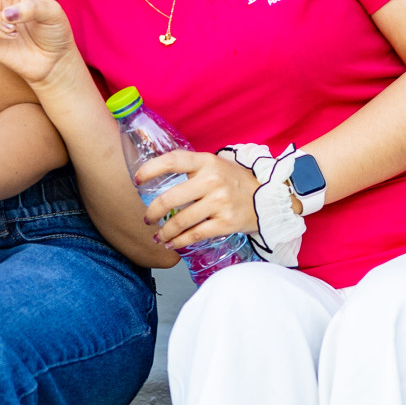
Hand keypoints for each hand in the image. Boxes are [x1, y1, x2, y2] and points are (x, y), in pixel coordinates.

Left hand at [137, 151, 259, 251]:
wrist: (269, 198)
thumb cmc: (233, 180)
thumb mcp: (214, 165)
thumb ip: (190, 167)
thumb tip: (154, 174)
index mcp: (206, 162)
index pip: (172, 161)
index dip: (150, 169)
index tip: (136, 180)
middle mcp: (212, 180)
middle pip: (170, 198)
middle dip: (153, 211)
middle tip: (147, 218)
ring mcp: (220, 202)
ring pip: (181, 220)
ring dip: (164, 231)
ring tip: (157, 235)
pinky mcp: (226, 222)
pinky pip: (195, 234)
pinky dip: (179, 241)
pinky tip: (171, 243)